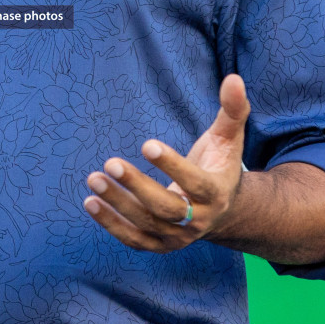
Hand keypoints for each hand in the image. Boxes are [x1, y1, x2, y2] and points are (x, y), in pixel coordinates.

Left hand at [84, 73, 249, 251]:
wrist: (222, 211)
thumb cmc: (219, 165)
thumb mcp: (228, 138)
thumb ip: (232, 109)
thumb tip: (234, 78)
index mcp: (216, 192)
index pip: (194, 182)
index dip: (172, 165)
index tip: (146, 144)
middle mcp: (199, 219)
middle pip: (166, 208)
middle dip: (137, 186)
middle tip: (110, 162)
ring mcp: (179, 236)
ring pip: (146, 223)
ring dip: (117, 204)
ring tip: (94, 179)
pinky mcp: (160, 245)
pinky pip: (134, 239)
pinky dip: (111, 224)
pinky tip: (91, 203)